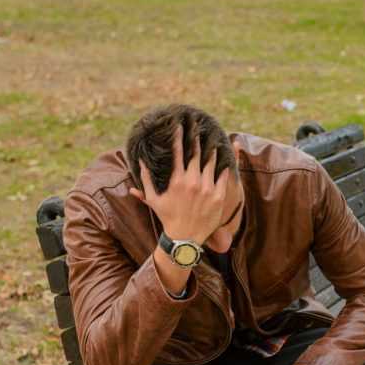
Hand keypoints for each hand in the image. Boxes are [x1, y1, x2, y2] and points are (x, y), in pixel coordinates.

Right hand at [128, 127, 230, 243]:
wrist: (184, 238)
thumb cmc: (167, 217)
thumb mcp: (153, 199)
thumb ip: (145, 179)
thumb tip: (139, 162)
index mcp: (177, 180)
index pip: (178, 153)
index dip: (179, 137)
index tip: (180, 126)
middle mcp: (193, 182)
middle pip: (197, 154)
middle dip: (197, 139)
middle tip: (199, 127)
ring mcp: (207, 189)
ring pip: (212, 163)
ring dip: (212, 151)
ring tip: (214, 141)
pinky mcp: (218, 197)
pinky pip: (223, 177)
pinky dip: (223, 168)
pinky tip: (225, 160)